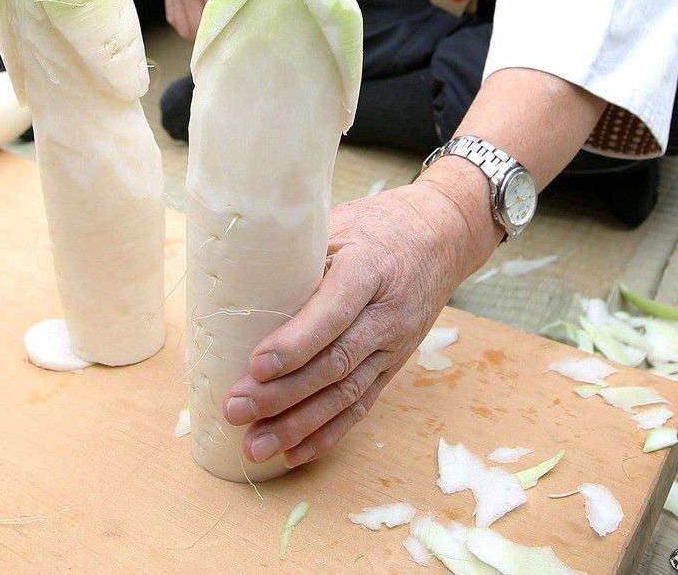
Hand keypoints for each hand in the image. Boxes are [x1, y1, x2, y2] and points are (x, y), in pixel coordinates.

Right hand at [163, 0, 254, 38]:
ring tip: (212, 28)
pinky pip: (171, 14)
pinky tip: (198, 16)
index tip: (237, 42)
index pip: (216, 25)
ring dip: (195, 32)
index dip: (226, 37)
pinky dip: (183, 20)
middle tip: (226, 38)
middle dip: (210, 38)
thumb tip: (247, 24)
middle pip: (195, 32)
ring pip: (181, 26)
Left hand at [222, 177, 496, 468]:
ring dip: (298, 425)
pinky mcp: (393, 365)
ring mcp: (393, 345)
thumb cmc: (379, 225)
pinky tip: (294, 454)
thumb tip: (241, 286)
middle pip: (335, 362)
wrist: (441, 238)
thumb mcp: (340, 223)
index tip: (256, 365)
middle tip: (236, 409)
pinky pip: (361, 406)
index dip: (296, 342)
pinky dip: (327, 434)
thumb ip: (302, 255)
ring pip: (346, 394)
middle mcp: (386, 314)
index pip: (334, 311)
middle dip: (283, 394)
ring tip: (254, 446)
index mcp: (370, 268)